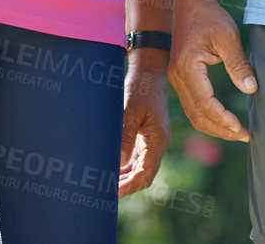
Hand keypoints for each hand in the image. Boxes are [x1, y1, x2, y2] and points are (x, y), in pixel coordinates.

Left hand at [118, 51, 170, 195]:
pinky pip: (137, 158)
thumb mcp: (131, 112)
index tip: (113, 192)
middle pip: (144, 175)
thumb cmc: (140, 89)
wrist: (148, 72)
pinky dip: (126, 167)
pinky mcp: (146, 136)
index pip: (146, 174)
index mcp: (158, 141)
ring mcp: (152, 141)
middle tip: (105, 192)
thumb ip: (126, 138)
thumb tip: (120, 165)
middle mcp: (157, 144)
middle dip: (127, 186)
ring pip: (140, 169)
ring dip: (125, 178)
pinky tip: (112, 169)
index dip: (130, 186)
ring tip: (105, 184)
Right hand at [168, 0, 256, 141]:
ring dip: (214, 126)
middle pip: (197, 115)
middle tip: (245, 136)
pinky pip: (193, 105)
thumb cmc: (210, 17)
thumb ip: (238, 64)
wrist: (191, 2)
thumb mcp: (228, 36)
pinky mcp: (181, 79)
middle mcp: (177, 77)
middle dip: (221, 130)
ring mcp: (176, 79)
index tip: (242, 128)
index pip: (205, 103)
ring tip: (237, 132)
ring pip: (194, 113)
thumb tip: (251, 89)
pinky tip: (224, 120)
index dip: (223, 119)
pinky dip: (208, 117)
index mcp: (187, 67)